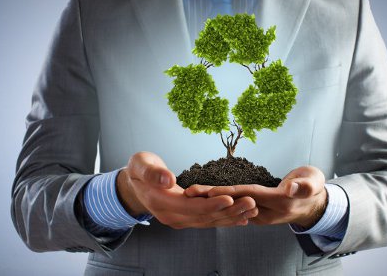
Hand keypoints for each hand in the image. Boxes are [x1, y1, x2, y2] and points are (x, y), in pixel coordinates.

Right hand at [116, 152, 258, 228]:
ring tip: (252, 209)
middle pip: (205, 217)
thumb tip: (168, 179)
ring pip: (209, 221)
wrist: (134, 184)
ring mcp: (179, 219)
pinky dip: (225, 219)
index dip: (211, 204)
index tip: (230, 198)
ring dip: (231, 217)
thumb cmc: (139, 170)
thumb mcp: (141, 165)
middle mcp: (172, 216)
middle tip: (251, 203)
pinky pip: (208, 221)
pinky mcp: (186, 218)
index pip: (191, 207)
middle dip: (229, 211)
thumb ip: (153, 172)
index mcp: (162, 203)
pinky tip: (242, 218)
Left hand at [184, 166, 326, 228]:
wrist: (315, 203)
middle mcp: (266, 210)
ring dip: (211, 201)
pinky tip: (205, 198)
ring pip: (232, 205)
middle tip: (188, 192)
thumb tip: (291, 189)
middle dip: (211, 197)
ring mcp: (260, 213)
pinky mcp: (256, 211)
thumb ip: (304, 185)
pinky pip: (235, 206)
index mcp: (278, 201)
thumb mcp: (313, 181)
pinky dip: (219, 202)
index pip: (248, 195)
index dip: (227, 193)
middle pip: (234, 202)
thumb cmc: (314, 186)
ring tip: (190, 194)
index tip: (208, 191)